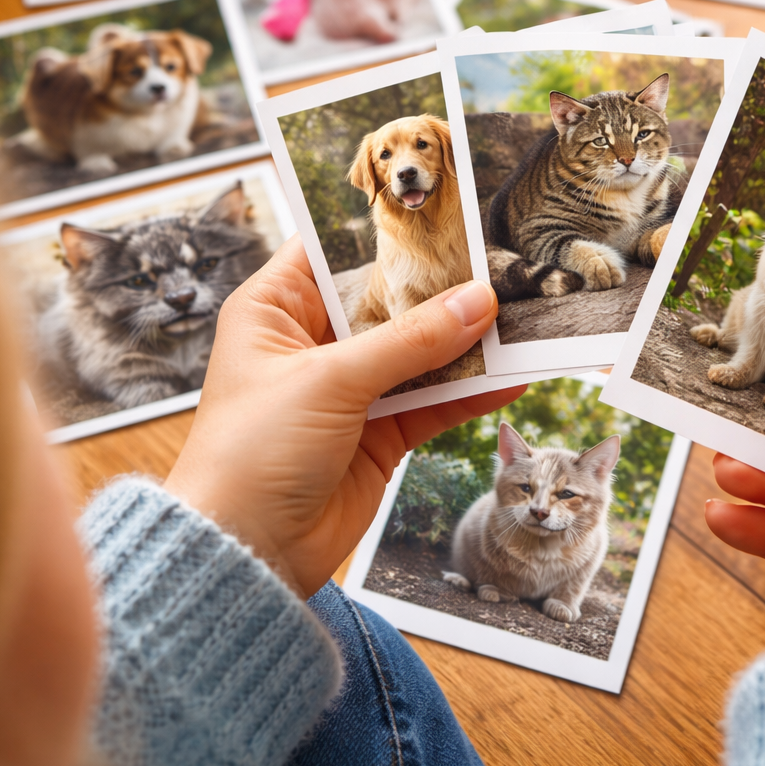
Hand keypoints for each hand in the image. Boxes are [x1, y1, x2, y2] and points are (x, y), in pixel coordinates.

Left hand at [165, 239, 524, 597]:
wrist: (245, 551)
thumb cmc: (250, 455)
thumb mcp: (330, 382)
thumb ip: (409, 341)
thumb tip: (476, 303)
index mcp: (274, 309)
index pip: (332, 249)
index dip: (384, 233)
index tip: (440, 215)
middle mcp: (312, 343)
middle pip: (388, 300)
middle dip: (441, 289)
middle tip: (498, 267)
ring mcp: (348, 389)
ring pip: (419, 352)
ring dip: (465, 343)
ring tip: (518, 321)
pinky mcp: (379, 434)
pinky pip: (434, 401)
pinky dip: (470, 391)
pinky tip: (511, 377)